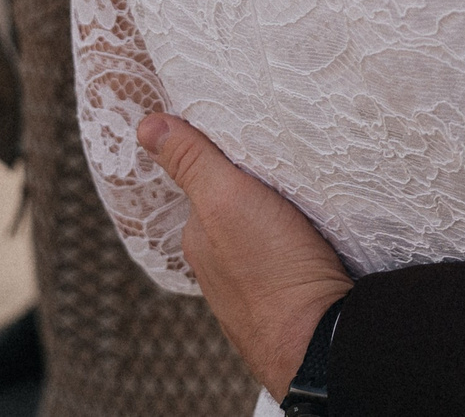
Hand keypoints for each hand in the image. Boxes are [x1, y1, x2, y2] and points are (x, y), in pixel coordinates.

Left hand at [138, 113, 351, 401]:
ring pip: (259, 239)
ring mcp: (249, 287)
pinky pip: (284, 261)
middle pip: (232, 213)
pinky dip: (294, 247)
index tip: (249, 141)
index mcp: (200, 237)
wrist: (318, 340)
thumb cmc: (273, 271)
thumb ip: (193, 162)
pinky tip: (313, 241)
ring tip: (304, 203)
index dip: (225, 162)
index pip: (205, 185)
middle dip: (252, 192)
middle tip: (285, 166)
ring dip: (274, 222)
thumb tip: (146, 124)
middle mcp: (217, 265)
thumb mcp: (228, 199)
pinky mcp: (285, 301)